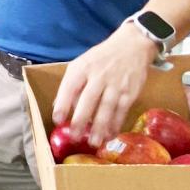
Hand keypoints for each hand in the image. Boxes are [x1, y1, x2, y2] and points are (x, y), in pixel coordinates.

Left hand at [52, 21, 158, 146]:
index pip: (69, 87)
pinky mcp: (130, 93)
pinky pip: (121, 112)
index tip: (57, 120)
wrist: (132, 46)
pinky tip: (110, 135)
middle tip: (75, 138)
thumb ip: (70, 84)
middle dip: (80, 121)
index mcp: (82, 68)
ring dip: (99, 128)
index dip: (62, 104)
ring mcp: (115, 85)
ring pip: (106, 110)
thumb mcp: (81, 64)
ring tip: (94, 143)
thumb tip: (58, 106)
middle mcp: (98, 76)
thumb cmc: (101, 58)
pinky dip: (115, 125)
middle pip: (88, 101)